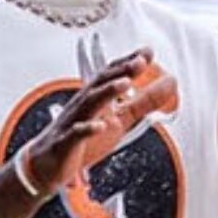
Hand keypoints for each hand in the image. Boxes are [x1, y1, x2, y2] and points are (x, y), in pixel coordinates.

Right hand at [19, 48, 177, 194]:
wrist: (47, 165)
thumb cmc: (83, 141)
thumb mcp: (119, 121)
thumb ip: (143, 103)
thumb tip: (169, 85)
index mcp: (95, 98)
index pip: (111, 74)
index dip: (128, 62)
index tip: (147, 52)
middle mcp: (83, 105)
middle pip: (100, 83)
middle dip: (120, 71)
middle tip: (140, 62)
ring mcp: (72, 123)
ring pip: (89, 104)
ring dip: (107, 92)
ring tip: (125, 83)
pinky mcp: (65, 143)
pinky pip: (75, 134)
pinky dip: (87, 129)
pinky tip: (101, 126)